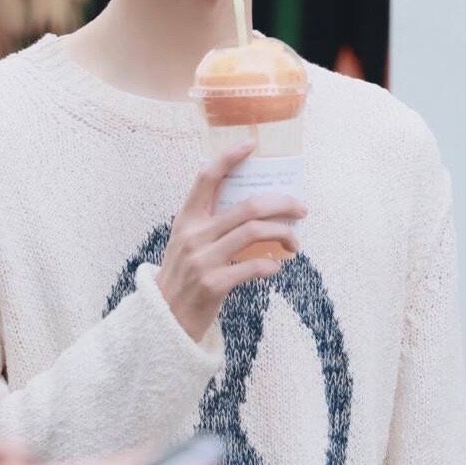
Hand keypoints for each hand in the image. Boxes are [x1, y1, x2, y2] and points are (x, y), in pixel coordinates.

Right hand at [157, 141, 307, 341]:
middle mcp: (194, 234)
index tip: (252, 144)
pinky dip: (271, 265)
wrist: (164, 320)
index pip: (207, 177)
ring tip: (295, 242)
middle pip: (248, 206)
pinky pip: (253, 267)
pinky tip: (276, 266)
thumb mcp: (188, 242)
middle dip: (282, 203)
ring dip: (284, 234)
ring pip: (255, 231)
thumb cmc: (184, 276)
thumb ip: (211, 223)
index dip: (230, 157)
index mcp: (187, 218)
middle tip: (301, 208)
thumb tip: (255, 206)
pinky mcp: (212, 284)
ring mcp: (202, 259)